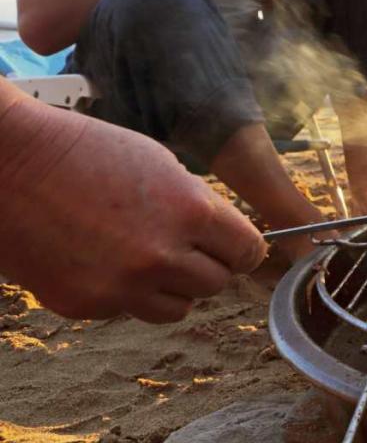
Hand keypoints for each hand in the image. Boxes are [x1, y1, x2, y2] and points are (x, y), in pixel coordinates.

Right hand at [0, 97, 266, 322]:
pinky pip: (128, 309)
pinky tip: (102, 258)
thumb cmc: (89, 154)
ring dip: (172, 287)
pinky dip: (125, 292)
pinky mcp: (87, 306)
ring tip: (146, 256)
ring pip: (178, 308)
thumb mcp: (163, 166)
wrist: (13, 166)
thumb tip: (228, 239)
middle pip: (217, 284)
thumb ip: (199, 207)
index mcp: (190, 213)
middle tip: (187, 248)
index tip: (236, 248)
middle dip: (208, 266)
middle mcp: (161, 256)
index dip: (244, 249)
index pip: (247, 252)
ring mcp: (122, 287)